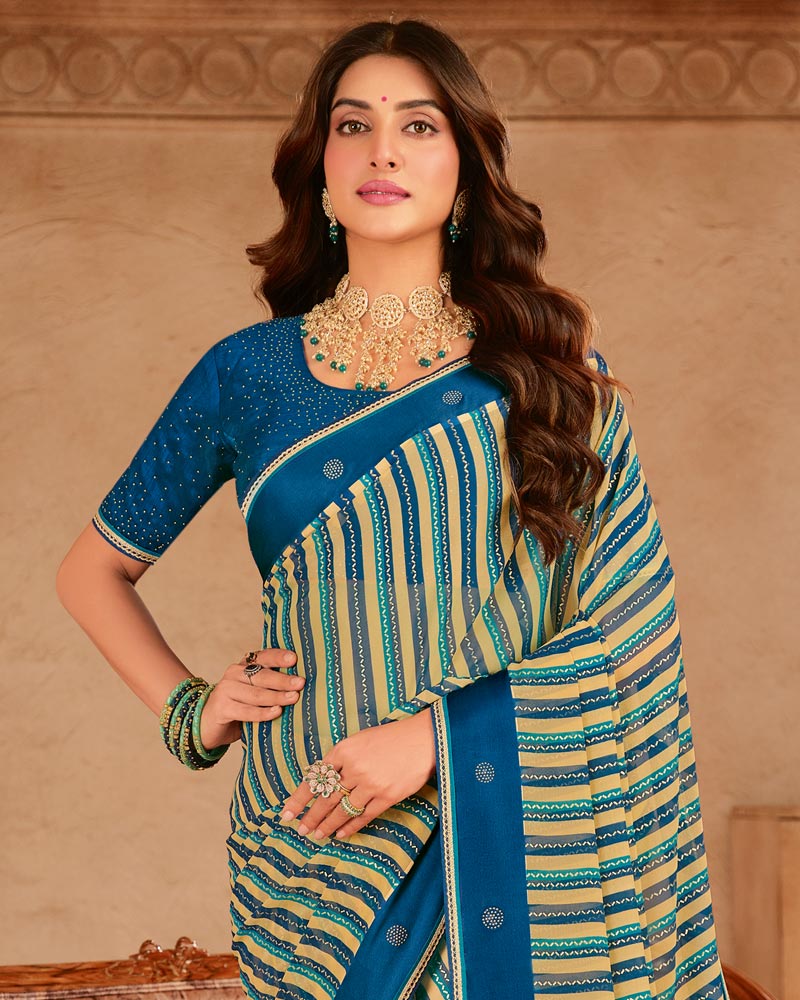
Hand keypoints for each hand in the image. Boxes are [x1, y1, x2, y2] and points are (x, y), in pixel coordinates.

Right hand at [199, 648, 304, 749]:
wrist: (207, 722)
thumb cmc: (239, 705)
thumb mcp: (253, 691)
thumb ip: (270, 686)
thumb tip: (300, 686)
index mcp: (244, 665)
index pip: (264, 657)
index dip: (278, 657)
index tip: (294, 659)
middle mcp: (234, 673)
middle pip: (262, 675)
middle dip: (283, 680)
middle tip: (300, 683)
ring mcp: (226, 690)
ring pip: (256, 693)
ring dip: (276, 696)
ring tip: (293, 698)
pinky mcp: (222, 708)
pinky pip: (246, 710)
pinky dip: (263, 712)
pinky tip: (276, 712)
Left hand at [279, 708, 435, 840]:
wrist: (422, 739)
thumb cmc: (390, 738)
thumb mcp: (360, 740)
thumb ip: (341, 760)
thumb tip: (322, 783)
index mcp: (344, 750)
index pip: (315, 778)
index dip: (299, 798)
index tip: (287, 814)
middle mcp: (355, 767)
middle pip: (326, 798)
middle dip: (311, 816)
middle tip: (301, 829)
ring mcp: (371, 783)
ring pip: (343, 810)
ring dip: (328, 825)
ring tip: (318, 834)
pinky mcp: (387, 796)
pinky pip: (364, 816)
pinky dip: (351, 826)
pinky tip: (341, 833)